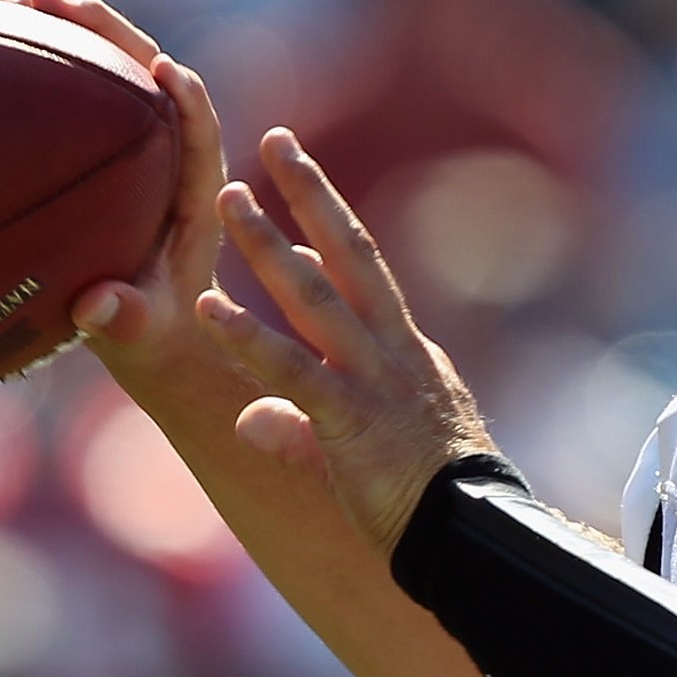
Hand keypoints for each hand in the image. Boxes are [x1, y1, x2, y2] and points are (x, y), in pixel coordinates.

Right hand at [0, 0, 223, 397]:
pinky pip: (74, 91)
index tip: (165, 68)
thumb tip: (94, 308)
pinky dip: (36, 58)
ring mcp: (134, 144)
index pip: (202, 131)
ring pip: (105, 69)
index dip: (188, 98)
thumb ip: (126, 320)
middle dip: (103, 31)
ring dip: (61, 29)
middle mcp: (169, 153)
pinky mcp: (100, 145)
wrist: (154, 333)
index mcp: (198, 192)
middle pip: (146, 71)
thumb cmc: (155, 333)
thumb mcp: (143, 332)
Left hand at [196, 128, 495, 555]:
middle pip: (348, 254)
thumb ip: (304, 424)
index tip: (301, 179)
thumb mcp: (371, 449)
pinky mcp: (348, 421)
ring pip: (314, 296)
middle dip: (310, 193)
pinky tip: (208, 307)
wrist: (468, 537)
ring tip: (228, 197)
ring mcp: (371, 380)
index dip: (332, 220)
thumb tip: (253, 416)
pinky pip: (291, 370)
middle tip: (275, 139)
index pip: (366, 270)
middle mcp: (390, 350)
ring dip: (268, 245)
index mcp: (403, 351)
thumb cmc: (430, 501)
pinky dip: (247, 338)